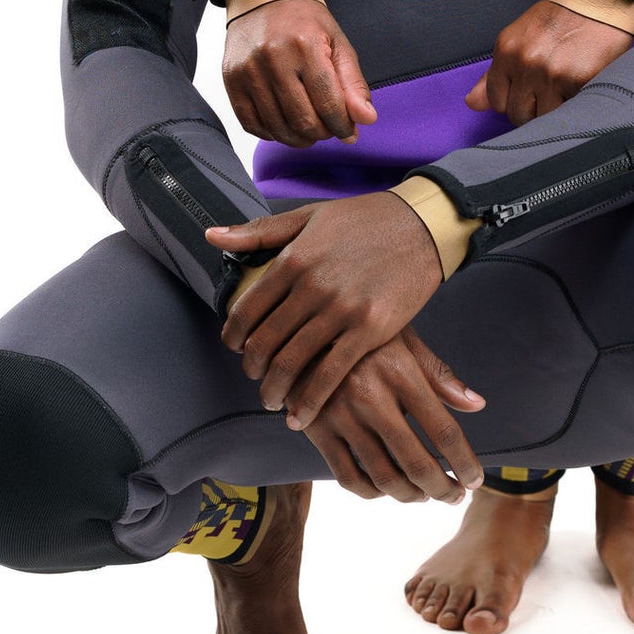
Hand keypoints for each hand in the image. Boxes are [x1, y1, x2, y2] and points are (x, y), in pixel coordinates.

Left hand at [208, 193, 443, 420]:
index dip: (234, 335)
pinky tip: (299, 416)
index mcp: (294, 258)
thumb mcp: (308, 216)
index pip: (247, 308)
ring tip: (272, 400)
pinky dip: (310, 401)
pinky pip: (330, 375)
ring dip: (275, 390)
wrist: (421, 224)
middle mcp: (312, 286)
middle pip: (265, 341)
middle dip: (252, 368)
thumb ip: (259, 231)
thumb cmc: (365, 219)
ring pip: (292, 363)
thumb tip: (212, 236)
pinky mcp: (369, 329)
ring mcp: (341, 310)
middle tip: (254, 378)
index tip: (235, 347)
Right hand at [223, 0, 378, 146]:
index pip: (329, 104)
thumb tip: (366, 119)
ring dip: (299, 138)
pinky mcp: (231, 81)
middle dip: (323, 133)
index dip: (343, 126)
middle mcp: (273, 59)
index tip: (349, 132)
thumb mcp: (338, 42)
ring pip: (278, 128)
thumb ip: (353, 83)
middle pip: (303, 120)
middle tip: (329, 128)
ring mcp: (249, 71)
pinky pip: (252, 124)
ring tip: (310, 129)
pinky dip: (272, 133)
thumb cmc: (304, 20)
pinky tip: (285, 125)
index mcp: (305, 46)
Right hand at [302, 331, 486, 502]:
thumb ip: (437, 374)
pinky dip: (372, 493)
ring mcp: (340, 414)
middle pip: (416, 463)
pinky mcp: (316, 428)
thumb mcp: (404, 338)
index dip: (464, 462)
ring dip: (411, 496)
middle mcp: (370, 395)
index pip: (443, 430)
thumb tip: (477, 405)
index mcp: (400, 371)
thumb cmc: (366, 332)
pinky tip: (387, 489)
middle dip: (443, 489)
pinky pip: (348, 477)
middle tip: (455, 498)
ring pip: (383, 477)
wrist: (303, 324)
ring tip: (425, 496)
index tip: (476, 480)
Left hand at [465, 0, 633, 125]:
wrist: (597, 1)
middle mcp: (525, 61)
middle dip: (534, 109)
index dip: (514, 101)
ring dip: (554, 111)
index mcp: (507, 50)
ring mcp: (550, 73)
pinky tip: (579, 87)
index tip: (529, 93)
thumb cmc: (559, 19)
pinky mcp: (576, 81)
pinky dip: (574, 105)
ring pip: (542, 119)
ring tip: (566, 89)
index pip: (496, 101)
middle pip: (518, 114)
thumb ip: (494, 74)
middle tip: (551, 90)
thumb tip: (471, 103)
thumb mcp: (519, 39)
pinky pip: (568, 112)